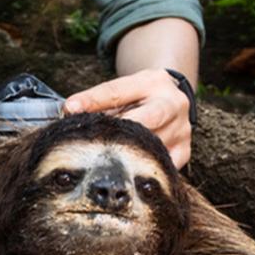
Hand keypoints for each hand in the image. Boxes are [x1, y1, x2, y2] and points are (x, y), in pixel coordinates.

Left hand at [64, 68, 192, 168]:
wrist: (174, 99)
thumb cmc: (141, 96)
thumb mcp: (123, 90)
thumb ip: (98, 100)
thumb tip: (70, 111)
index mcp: (152, 83)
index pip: (117, 92)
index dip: (92, 101)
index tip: (70, 108)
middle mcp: (172, 104)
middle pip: (145, 121)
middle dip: (120, 133)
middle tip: (95, 144)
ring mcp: (181, 129)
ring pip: (150, 146)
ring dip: (125, 153)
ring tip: (105, 159)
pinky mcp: (184, 151)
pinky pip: (159, 166)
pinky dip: (141, 169)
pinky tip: (126, 172)